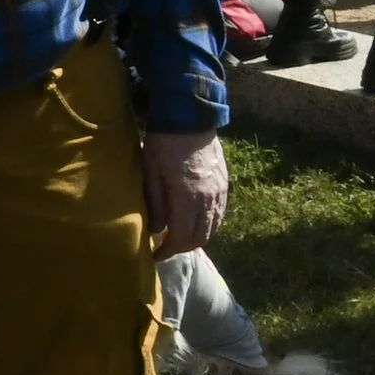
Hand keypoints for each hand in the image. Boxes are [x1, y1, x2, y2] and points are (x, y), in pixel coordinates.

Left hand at [142, 130, 229, 258]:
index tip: (155, 256)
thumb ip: (154, 203)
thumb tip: (155, 230)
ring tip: (179, 238)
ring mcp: (220, 193)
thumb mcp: (150, 171)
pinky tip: (196, 222)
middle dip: (182, 248)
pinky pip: (220, 215)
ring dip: (197, 238)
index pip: (181, 238)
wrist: (190, 118)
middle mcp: (209, 200)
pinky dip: (209, 225)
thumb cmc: (163, 143)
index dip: (168, 251)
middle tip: (166, 248)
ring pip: (213, 228)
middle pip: (200, 238)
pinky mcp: (225, 185)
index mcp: (188, 199)